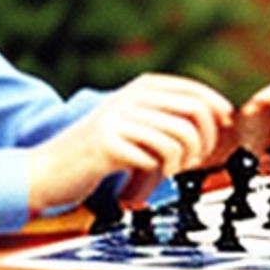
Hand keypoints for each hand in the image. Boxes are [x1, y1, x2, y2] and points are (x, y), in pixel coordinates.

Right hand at [26, 73, 233, 214]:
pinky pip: (154, 157)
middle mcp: (128, 98)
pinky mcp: (108, 144)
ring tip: (165, 172)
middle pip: (194, 111)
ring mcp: (117, 119)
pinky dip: (155, 173)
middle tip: (193, 161)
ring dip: (181, 162)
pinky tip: (139, 180)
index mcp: (137, 89)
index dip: (216, 110)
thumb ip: (164, 117)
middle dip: (205, 141)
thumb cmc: (93, 154)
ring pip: (179, 137)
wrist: (45, 171)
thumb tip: (218, 116)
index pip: (192, 90)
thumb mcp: (131, 125)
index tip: (224, 129)